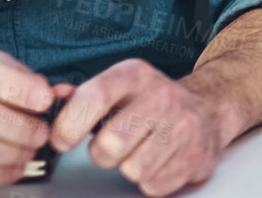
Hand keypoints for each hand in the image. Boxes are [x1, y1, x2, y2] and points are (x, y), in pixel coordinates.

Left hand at [50, 58, 227, 196]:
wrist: (208, 107)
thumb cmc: (152, 101)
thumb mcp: (120, 87)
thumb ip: (82, 96)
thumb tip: (53, 98)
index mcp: (136, 75)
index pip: (94, 98)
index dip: (69, 125)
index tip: (62, 139)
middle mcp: (163, 96)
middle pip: (110, 145)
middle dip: (103, 154)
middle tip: (113, 145)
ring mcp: (184, 126)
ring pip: (133, 170)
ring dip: (130, 167)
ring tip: (142, 150)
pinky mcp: (197, 156)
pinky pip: (154, 186)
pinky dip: (152, 180)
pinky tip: (161, 159)